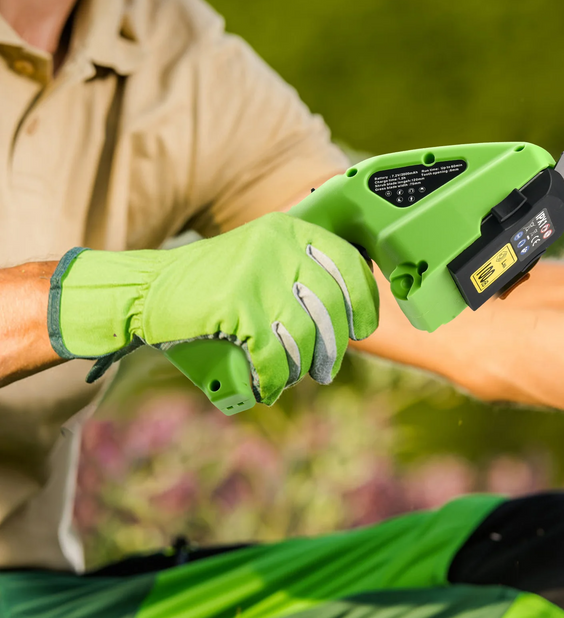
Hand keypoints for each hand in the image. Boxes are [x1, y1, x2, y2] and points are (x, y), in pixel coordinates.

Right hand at [49, 213, 378, 403]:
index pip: (348, 262)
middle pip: (331, 304)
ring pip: (304, 334)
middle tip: (327, 370)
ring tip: (291, 378)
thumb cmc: (212, 285)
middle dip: (334, 346)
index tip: (363, 327)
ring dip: (302, 366)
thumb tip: (349, 316)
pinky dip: (273, 378)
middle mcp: (277, 244)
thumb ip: (302, 276)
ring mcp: (255, 273)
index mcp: (289, 229)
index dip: (365, 300)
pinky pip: (271, 354)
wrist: (145, 290)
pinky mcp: (234, 305)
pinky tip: (267, 388)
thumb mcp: (262, 261)